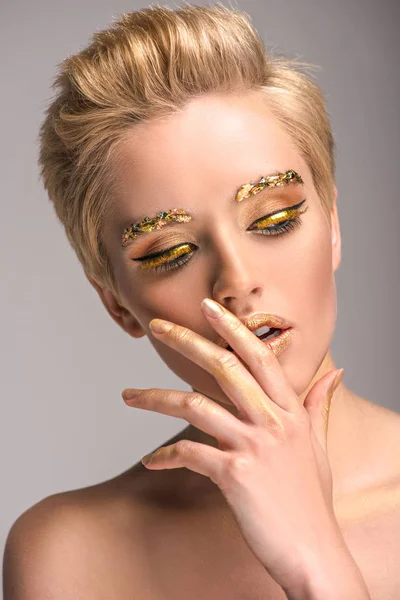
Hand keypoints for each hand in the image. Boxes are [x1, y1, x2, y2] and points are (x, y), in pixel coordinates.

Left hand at [121, 298, 344, 591]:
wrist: (314, 552)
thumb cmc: (312, 499)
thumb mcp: (318, 445)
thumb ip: (317, 404)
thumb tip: (336, 372)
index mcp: (290, 411)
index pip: (260, 356)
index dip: (232, 328)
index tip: (208, 307)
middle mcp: (273, 422)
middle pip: (224, 367)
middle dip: (187, 341)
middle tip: (157, 325)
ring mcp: (254, 446)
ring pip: (195, 405)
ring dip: (156, 398)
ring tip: (128, 395)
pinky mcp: (235, 475)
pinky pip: (189, 454)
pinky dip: (165, 456)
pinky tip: (150, 461)